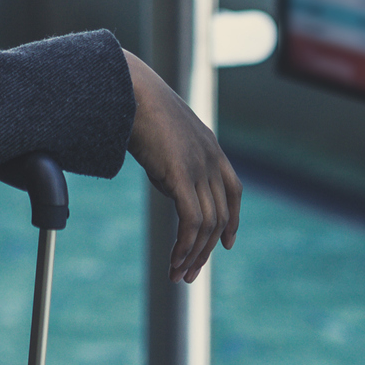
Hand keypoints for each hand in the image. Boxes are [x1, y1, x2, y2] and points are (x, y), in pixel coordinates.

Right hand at [123, 49, 241, 283]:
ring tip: (178, 274)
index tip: (226, 244)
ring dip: (193, 255)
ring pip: (208, 224)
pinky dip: (185, 246)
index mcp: (211, 149)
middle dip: (206, 250)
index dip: (233, 220)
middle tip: (188, 274)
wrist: (130, 89)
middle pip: (220, 216)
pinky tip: (174, 259)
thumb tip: (175, 193)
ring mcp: (199, 167)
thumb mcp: (166, 139)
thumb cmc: (140, 109)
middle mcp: (212, 160)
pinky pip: (192, 221)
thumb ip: (177, 166)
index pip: (234, 191)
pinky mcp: (181, 175)